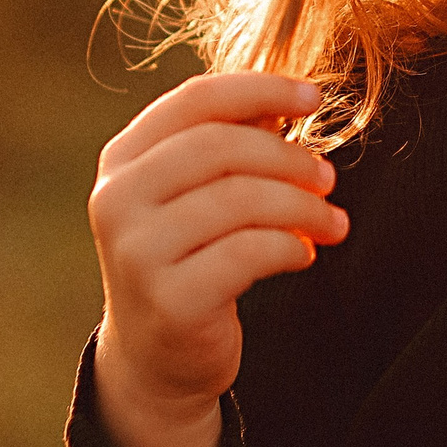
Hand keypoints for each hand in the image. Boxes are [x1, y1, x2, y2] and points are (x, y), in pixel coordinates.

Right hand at [88, 72, 349, 426]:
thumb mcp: (198, 193)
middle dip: (289, 157)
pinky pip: (249, 253)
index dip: (262, 89)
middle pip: (221, 145)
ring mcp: (137, 252)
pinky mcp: (169, 300)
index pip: (196, 99)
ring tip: (330, 222)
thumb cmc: (190, 258)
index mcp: (122, 159)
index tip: (314, 96)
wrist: (158, 358)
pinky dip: (290, 246)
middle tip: (327, 178)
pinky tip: (304, 254)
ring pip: (241, 199)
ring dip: (303, 206)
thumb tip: (287, 98)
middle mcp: (117, 200)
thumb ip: (232, 143)